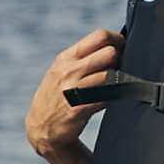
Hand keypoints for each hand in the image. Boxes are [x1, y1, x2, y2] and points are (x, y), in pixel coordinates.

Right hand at [26, 29, 119, 161]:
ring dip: (118, 81)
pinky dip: (114, 97)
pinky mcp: (78, 109)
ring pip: (110, 75)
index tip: (123, 50)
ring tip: (116, 87)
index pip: (100, 36)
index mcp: (66, 57)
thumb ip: (83, 58)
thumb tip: (114, 46)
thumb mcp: (62, 71)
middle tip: (119, 70)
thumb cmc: (58, 96)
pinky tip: (111, 100)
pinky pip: (107, 97)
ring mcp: (72, 89)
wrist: (40, 127)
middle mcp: (68, 70)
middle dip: (119, 61)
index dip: (118, 41)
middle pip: (109, 53)